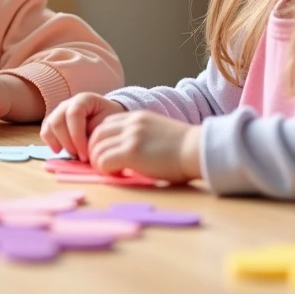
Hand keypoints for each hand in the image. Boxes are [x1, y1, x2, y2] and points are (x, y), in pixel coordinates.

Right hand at [40, 93, 125, 160]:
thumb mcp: (108, 125)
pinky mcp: (52, 122)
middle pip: (58, 122)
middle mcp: (67, 104)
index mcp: (83, 99)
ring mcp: (58, 112)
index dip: (77, 136)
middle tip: (81, 157)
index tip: (86, 154)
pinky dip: (50, 143)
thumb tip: (87, 152)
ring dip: (59, 144)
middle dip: (68, 144)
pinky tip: (61, 151)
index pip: (74, 115)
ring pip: (49, 127)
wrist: (106, 117)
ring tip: (73, 154)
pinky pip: (45, 132)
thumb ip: (97, 134)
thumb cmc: (108, 121)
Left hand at [87, 110, 201, 182]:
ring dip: (100, 163)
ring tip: (113, 173)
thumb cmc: (185, 150)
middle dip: (95, 152)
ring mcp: (130, 136)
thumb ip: (141, 138)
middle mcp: (131, 123)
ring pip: (97, 149)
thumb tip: (128, 154)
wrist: (199, 150)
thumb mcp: (159, 134)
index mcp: (137, 117)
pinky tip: (119, 175)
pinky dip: (106, 171)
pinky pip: (104, 161)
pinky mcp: (131, 152)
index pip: (105, 124)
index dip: (102, 141)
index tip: (109, 155)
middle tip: (104, 166)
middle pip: (96, 134)